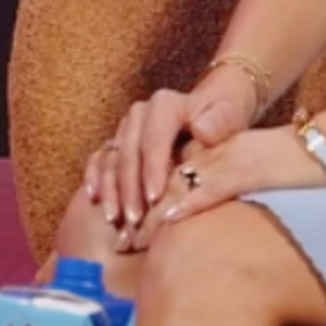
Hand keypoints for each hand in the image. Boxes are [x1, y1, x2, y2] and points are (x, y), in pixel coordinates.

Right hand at [77, 71, 261, 231]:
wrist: (212, 109)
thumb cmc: (224, 115)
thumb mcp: (229, 113)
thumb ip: (220, 121)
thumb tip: (201, 130)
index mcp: (164, 105)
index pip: (154, 140)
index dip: (152, 170)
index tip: (155, 199)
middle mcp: (139, 114)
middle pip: (128, 152)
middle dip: (130, 188)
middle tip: (135, 220)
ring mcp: (126, 128)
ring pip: (111, 159)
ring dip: (111, 190)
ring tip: (115, 219)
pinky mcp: (118, 141)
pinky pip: (100, 159)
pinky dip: (96, 179)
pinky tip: (95, 201)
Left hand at [124, 125, 325, 249]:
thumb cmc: (290, 166)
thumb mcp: (246, 174)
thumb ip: (217, 187)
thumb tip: (190, 218)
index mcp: (210, 151)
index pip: (164, 171)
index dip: (139, 198)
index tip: (121, 227)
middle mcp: (213, 152)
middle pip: (162, 178)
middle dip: (137, 209)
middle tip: (117, 241)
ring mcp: (228, 159)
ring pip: (178, 181)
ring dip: (153, 212)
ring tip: (132, 239)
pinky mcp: (249, 170)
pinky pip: (213, 185)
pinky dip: (190, 201)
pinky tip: (170, 217)